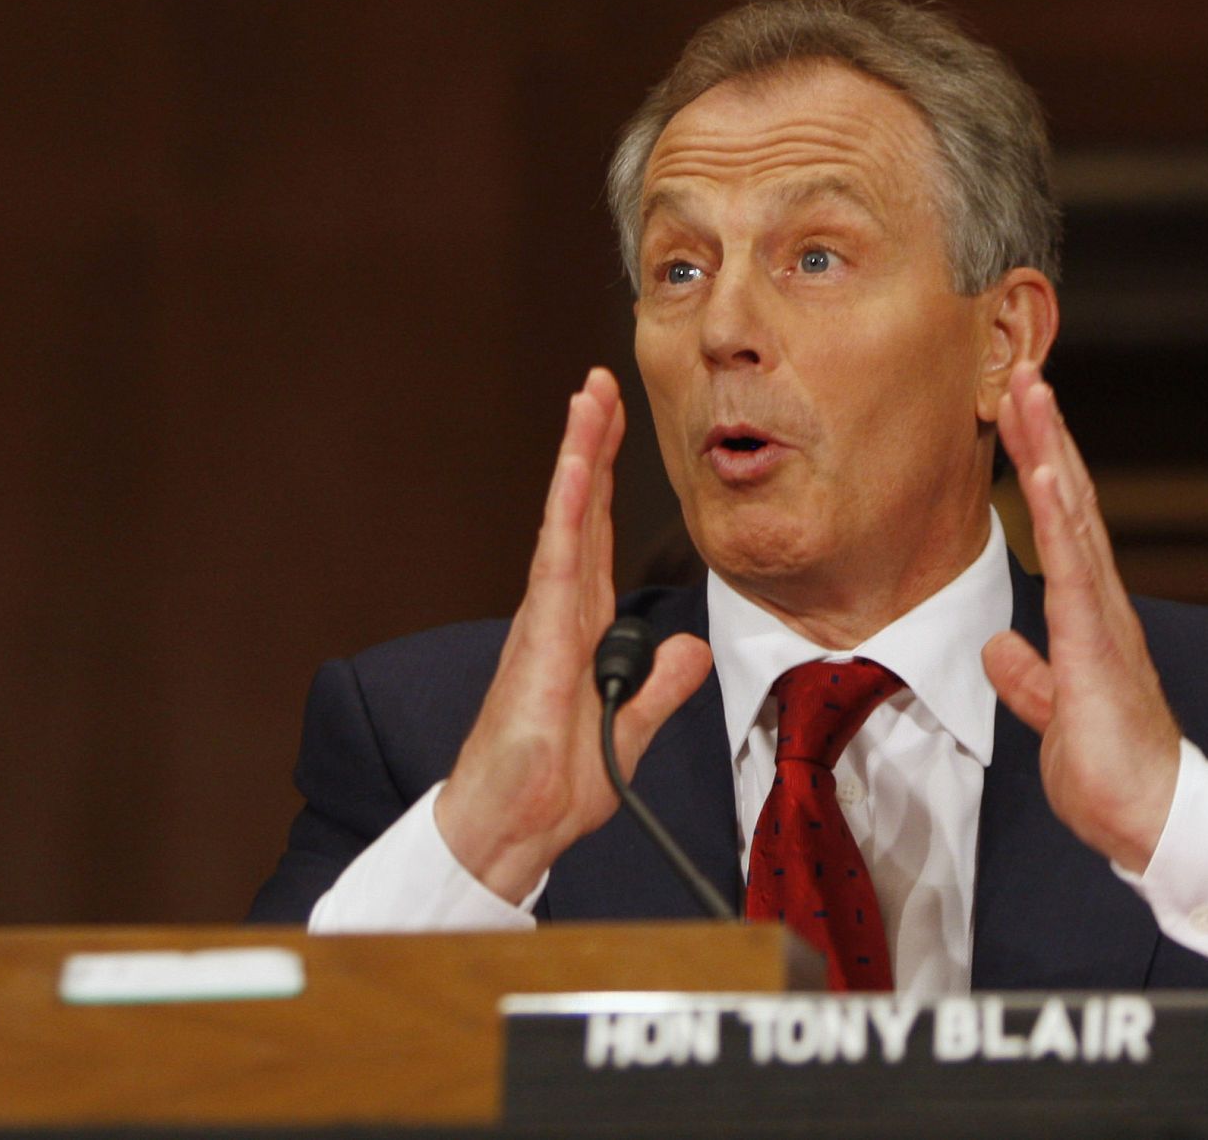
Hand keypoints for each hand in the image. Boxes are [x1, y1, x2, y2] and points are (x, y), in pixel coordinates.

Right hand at [434, 368, 713, 901]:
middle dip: (593, 444)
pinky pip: (558, 561)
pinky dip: (568, 511)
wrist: (517, 824)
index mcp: (582, 626)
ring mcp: (547, 618)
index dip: (609, 481)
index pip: (601, 537)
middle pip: (584, 511)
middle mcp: (562, 610)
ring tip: (588, 397)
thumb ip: (662, 685)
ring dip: (580, 456)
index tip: (615, 427)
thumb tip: (690, 647)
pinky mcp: (540, 638)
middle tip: (601, 383)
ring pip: (568, 519)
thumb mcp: (634, 727)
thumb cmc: (558, 780)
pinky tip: (579, 470)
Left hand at [981, 362, 1180, 872]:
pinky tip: (1048, 470)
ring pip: (1075, 517)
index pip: (1062, 526)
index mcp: (1087, 617)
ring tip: (1031, 389)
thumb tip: (1001, 650)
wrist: (1148, 819)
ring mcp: (1102, 618)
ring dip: (1051, 450)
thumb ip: (1030, 678)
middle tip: (1024, 371)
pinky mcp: (1098, 644)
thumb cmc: (1107, 770)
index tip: (1019, 415)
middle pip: (1071, 502)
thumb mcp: (1053, 714)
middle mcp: (1100, 604)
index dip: (1041, 468)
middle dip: (1045, 435)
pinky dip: (1062, 516)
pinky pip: (1076, 568)